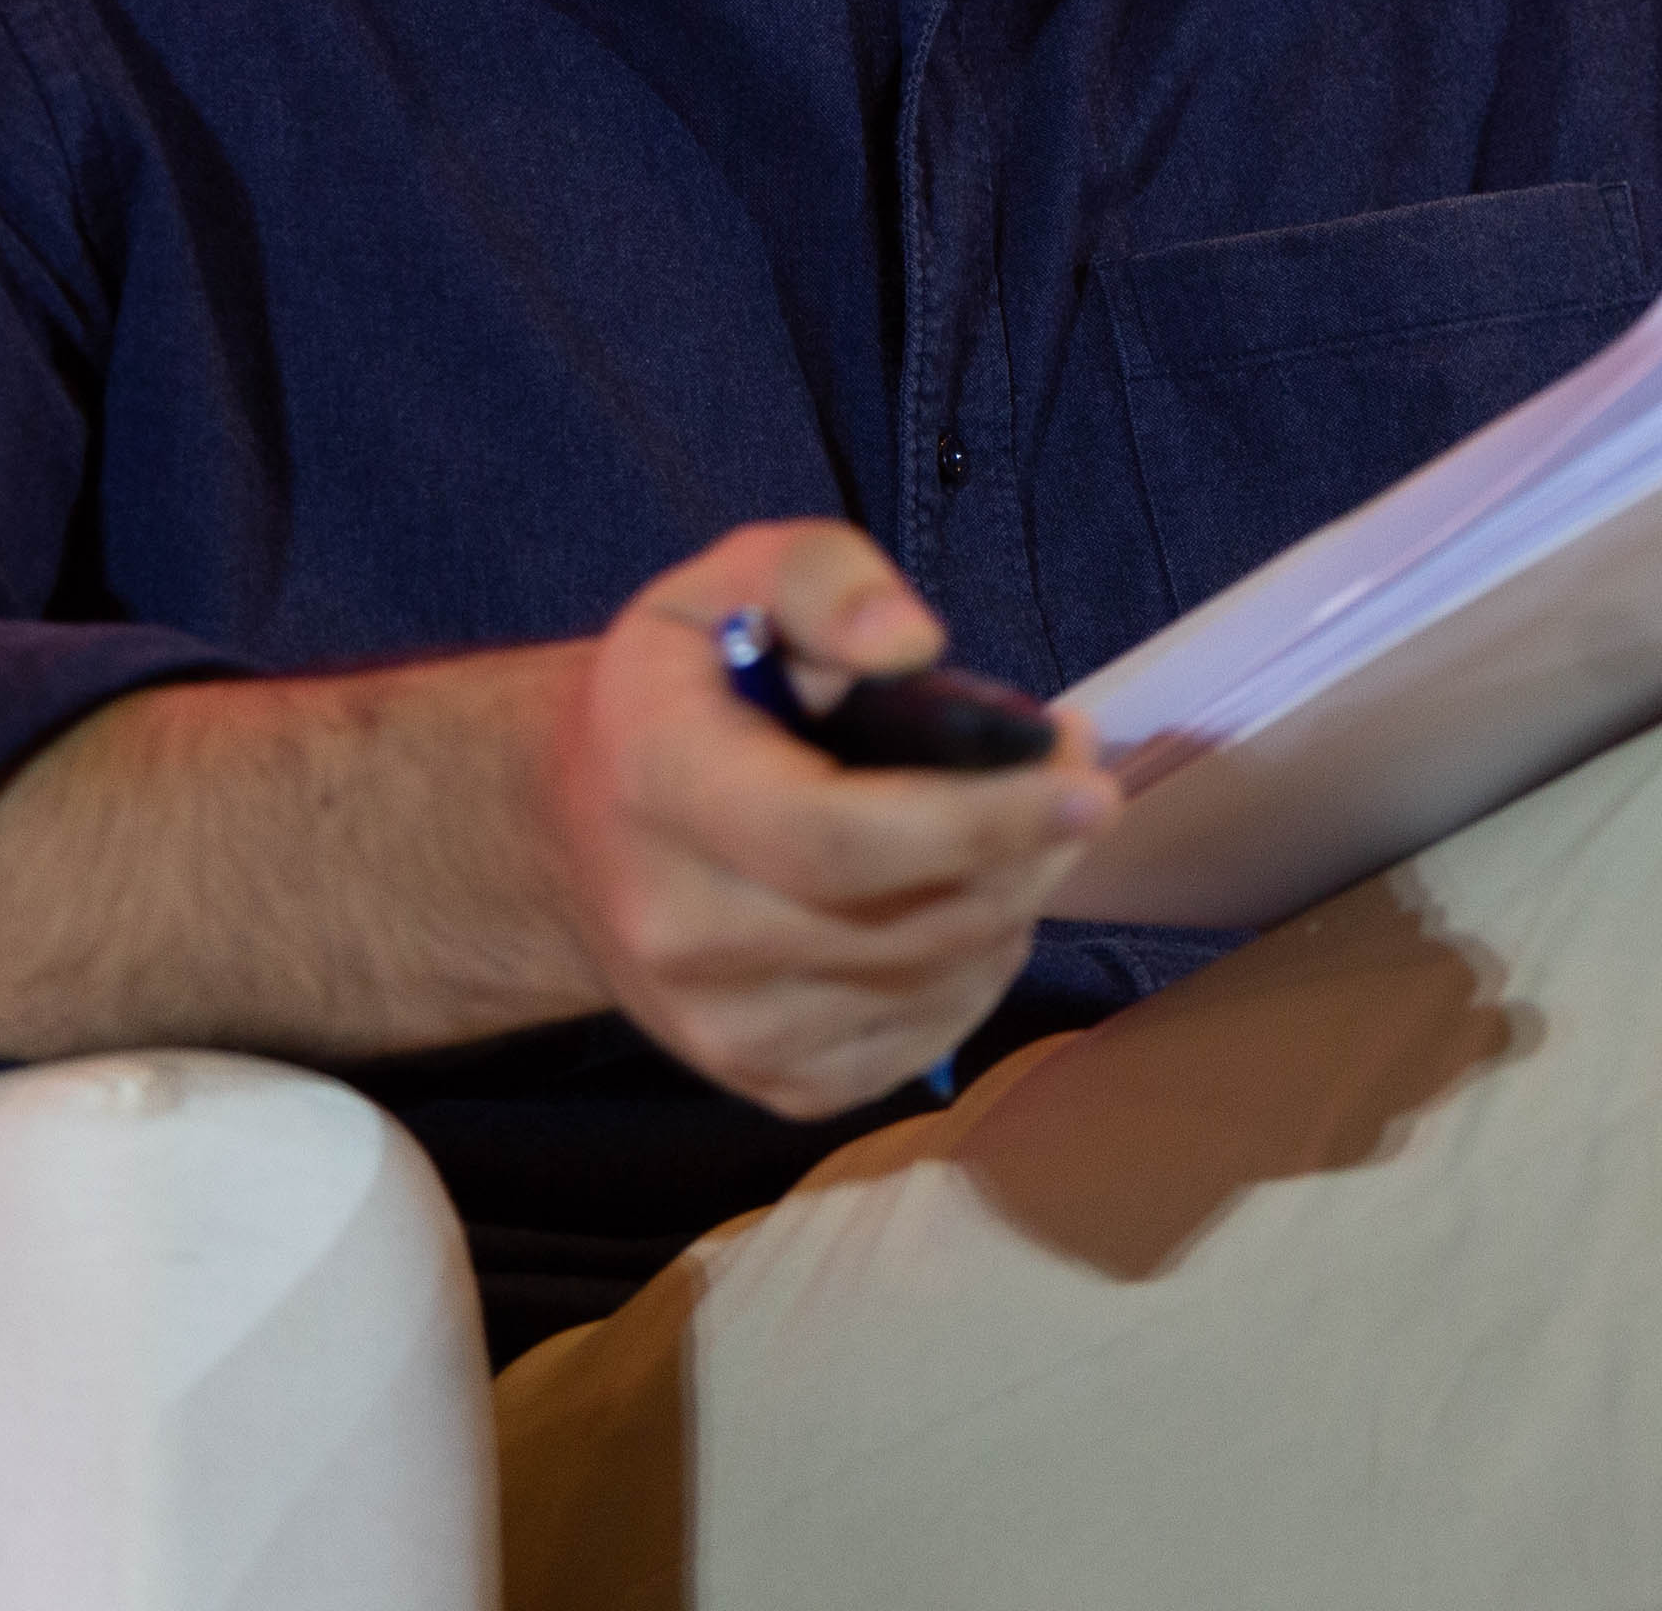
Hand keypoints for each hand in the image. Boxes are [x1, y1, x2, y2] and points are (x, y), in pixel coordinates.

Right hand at [545, 521, 1122, 1118]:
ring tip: (1021, 826)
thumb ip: (821, 578)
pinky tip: (969, 899)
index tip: (1086, 781)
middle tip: (1080, 778)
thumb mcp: (730, 583)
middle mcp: (679, 928)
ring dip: (1013, 903)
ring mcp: (721, 1026)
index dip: (979, 820)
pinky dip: (978, 967)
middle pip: (906, 922)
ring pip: (932, 984)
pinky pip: (925, 1038)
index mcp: (662, 787)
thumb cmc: (684, 689)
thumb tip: (910, 641)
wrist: (574, 830)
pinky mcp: (770, 1083)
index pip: (837, 838)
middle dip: (1026, 851)